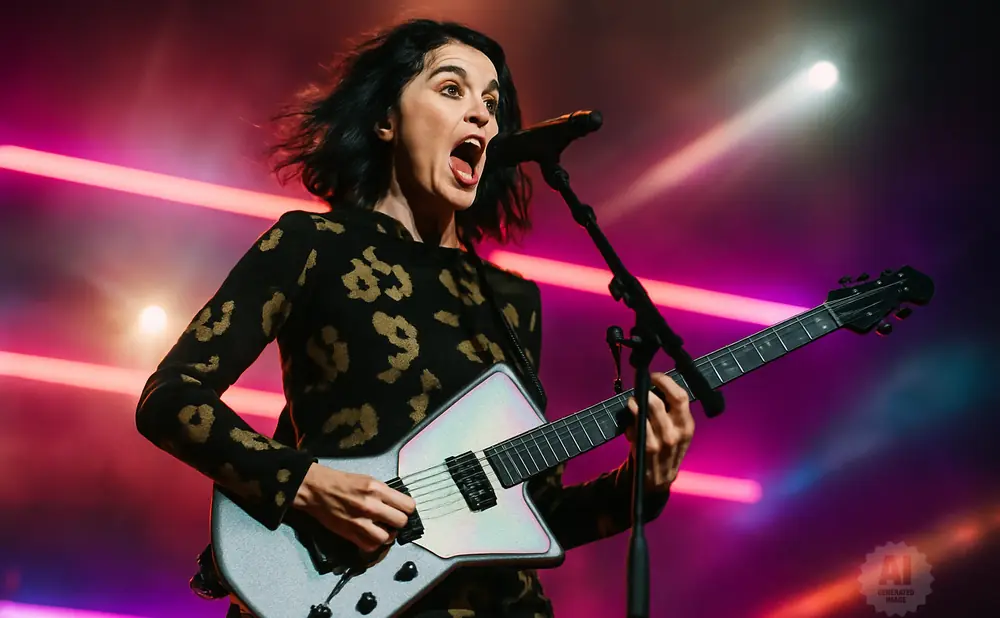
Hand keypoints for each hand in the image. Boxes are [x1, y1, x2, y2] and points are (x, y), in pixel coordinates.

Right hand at [293, 463, 415, 552]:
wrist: (317, 489)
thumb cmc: (342, 482)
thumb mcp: (368, 479)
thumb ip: (385, 493)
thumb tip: (399, 505)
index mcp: (377, 489)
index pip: (408, 505)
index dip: (408, 509)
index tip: (403, 510)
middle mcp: (371, 505)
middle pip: (400, 522)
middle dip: (399, 522)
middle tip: (393, 520)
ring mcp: (360, 522)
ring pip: (387, 537)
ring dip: (387, 535)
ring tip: (382, 529)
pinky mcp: (350, 533)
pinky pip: (370, 546)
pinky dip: (373, 543)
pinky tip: (371, 535)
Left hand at [624, 372, 694, 492]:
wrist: (660, 479)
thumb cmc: (668, 448)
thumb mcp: (678, 431)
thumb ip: (672, 412)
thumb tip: (656, 386)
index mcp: (687, 425)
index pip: (680, 396)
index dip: (665, 382)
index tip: (654, 376)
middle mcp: (677, 432)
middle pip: (659, 401)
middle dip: (646, 390)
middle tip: (639, 387)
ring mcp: (661, 441)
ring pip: (645, 412)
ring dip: (635, 404)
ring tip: (632, 402)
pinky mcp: (646, 449)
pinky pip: (635, 427)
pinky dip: (630, 422)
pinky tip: (629, 423)